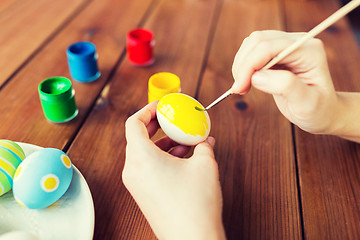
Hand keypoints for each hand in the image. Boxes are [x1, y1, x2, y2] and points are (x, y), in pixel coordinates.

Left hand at [123, 101, 225, 239]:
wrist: (192, 239)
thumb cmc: (196, 203)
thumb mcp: (205, 164)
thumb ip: (203, 145)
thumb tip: (205, 139)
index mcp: (141, 157)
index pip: (132, 122)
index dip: (146, 110)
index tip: (161, 107)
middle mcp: (132, 170)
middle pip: (136, 137)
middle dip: (155, 125)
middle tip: (170, 120)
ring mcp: (135, 184)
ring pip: (143, 153)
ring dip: (161, 143)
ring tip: (183, 142)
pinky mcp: (142, 194)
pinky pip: (146, 168)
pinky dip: (160, 158)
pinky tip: (182, 159)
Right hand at [231, 30, 340, 134]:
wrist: (322, 112)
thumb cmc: (318, 110)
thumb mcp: (306, 103)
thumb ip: (285, 86)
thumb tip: (257, 76)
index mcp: (309, 50)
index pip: (270, 47)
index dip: (250, 65)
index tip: (239, 87)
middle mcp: (297, 43)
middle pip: (258, 41)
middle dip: (243, 65)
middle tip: (239, 89)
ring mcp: (286, 46)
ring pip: (252, 44)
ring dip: (241, 65)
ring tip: (242, 87)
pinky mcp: (276, 53)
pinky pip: (252, 51)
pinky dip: (244, 66)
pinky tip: (246, 82)